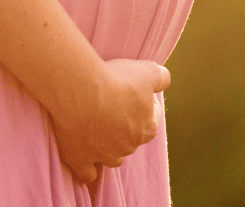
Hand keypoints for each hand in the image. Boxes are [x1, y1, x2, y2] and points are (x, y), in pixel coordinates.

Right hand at [50, 58, 169, 182]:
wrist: (80, 91)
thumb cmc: (114, 81)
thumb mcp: (147, 71)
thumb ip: (161, 77)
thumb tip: (164, 80)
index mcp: (146, 129)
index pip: (151, 120)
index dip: (143, 106)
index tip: (130, 94)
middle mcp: (128, 147)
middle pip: (131, 140)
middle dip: (124, 127)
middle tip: (109, 106)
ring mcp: (104, 156)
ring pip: (112, 158)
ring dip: (108, 148)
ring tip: (95, 131)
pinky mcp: (81, 160)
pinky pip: (87, 174)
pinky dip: (87, 168)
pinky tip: (84, 158)